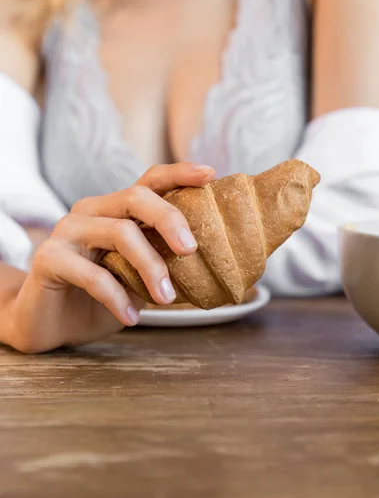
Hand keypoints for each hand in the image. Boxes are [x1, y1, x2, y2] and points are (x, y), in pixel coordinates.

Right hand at [6, 163, 214, 352]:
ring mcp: (67, 231)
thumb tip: (212, 267)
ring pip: (119, 231)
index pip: (149, 181)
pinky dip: (117, 298)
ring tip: (166, 299)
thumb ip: (162, 263)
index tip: (209, 174)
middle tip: (191, 250)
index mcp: (114, 209)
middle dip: (170, 219)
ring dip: (150, 266)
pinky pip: (92, 274)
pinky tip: (131, 319)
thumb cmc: (98, 297)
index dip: (179, 173)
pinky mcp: (49, 258)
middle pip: (135, 197)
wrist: (48, 323)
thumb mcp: (137, 277)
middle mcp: (91, 211)